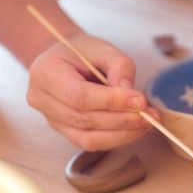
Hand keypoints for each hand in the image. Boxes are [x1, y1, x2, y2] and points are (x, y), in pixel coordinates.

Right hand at [27, 34, 158, 149]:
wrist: (64, 60)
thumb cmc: (82, 51)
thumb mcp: (103, 49)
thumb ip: (120, 69)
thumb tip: (135, 100)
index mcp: (45, 73)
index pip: (78, 95)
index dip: (111, 102)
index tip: (140, 101)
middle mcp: (41, 100)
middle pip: (84, 119)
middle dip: (122, 120)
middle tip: (151, 115)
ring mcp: (50, 120)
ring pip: (88, 138)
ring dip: (122, 134)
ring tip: (148, 123)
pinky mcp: (65, 132)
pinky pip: (91, 143)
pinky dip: (116, 138)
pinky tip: (135, 129)